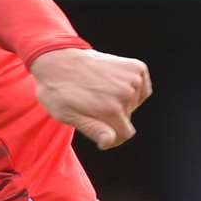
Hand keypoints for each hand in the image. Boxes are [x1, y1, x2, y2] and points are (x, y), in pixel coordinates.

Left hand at [30, 47, 151, 149]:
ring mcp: (133, 79)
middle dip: (112, 116)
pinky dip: (131, 87)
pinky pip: (142, 86)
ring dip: (121, 100)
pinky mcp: (137, 67)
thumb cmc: (58, 91)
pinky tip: (112, 82)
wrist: (58, 58)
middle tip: (92, 103)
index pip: (124, 134)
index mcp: (111, 110)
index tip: (100, 132)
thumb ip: (93, 130)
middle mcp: (125, 94)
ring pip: (134, 103)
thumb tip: (110, 141)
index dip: (112, 137)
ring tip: (99, 91)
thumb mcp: (68, 116)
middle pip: (127, 118)